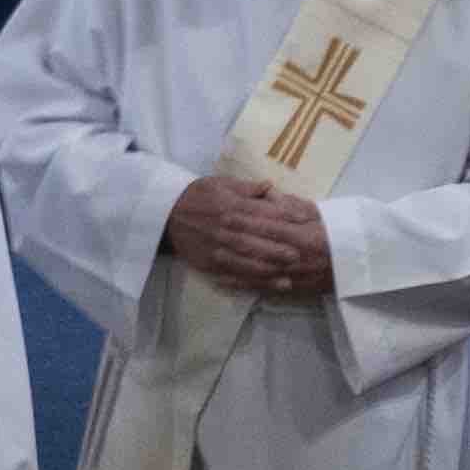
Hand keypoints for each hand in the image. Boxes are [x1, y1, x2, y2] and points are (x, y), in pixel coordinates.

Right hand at [165, 175, 330, 298]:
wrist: (165, 213)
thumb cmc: (197, 195)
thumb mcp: (221, 183)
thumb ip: (247, 188)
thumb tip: (271, 187)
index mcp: (230, 206)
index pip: (262, 212)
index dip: (284, 217)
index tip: (304, 221)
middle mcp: (225, 228)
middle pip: (255, 240)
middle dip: (278, 248)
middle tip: (300, 255)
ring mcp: (217, 248)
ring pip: (246, 261)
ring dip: (269, 269)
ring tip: (290, 275)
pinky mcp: (211, 263)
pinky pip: (235, 275)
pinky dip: (253, 281)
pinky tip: (270, 285)